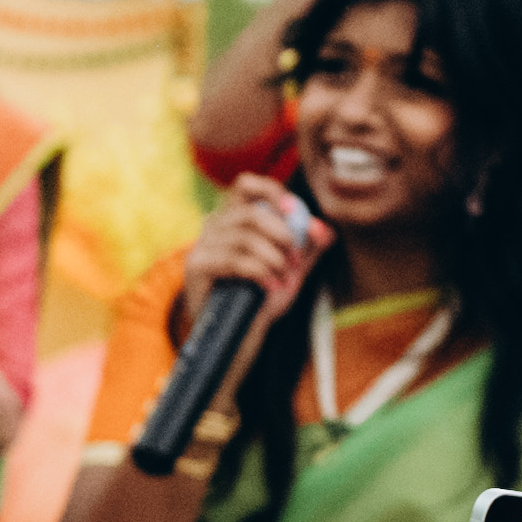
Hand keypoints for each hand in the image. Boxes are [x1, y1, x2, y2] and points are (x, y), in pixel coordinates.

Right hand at [176, 175, 323, 345]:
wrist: (238, 336)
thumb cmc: (259, 299)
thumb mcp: (289, 271)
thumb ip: (306, 250)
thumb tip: (325, 231)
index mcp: (234, 219)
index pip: (245, 185)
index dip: (271, 191)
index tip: (294, 211)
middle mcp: (214, 227)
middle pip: (249, 212)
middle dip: (281, 234)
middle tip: (295, 258)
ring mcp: (201, 246)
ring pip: (244, 237)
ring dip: (273, 258)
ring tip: (283, 277)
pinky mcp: (196, 267)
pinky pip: (234, 260)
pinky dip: (260, 272)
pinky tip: (270, 286)